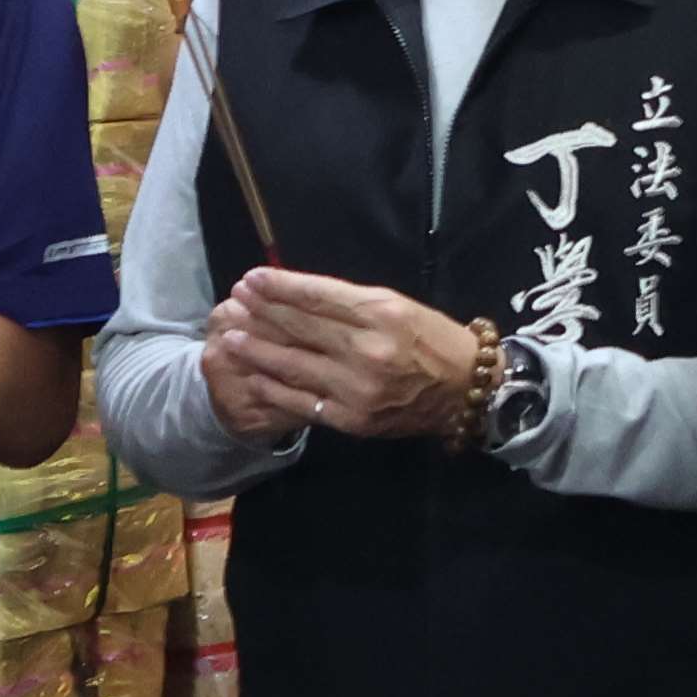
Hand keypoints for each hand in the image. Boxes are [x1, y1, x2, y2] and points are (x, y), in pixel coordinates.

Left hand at [204, 268, 482, 443]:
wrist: (465, 390)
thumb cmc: (431, 338)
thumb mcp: (398, 306)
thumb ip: (350, 303)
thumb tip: (298, 294)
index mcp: (382, 313)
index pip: (319, 297)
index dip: (281, 287)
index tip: (252, 278)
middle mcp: (368, 349)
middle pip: (302, 328)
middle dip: (263, 312)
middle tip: (234, 301)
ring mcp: (358, 387)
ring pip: (295, 365)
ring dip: (258, 350)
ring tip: (231, 336)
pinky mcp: (352, 418)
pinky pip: (303, 401)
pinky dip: (275, 388)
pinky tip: (254, 376)